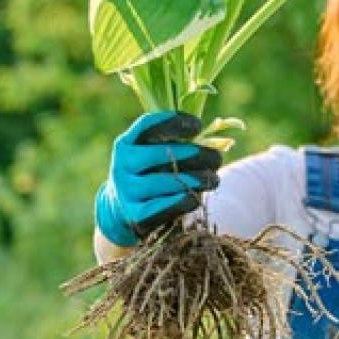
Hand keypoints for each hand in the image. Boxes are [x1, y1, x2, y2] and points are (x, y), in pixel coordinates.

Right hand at [95, 110, 222, 246]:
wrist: (123, 211)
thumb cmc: (150, 174)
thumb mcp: (153, 154)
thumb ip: (174, 143)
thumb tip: (211, 139)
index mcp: (126, 144)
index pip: (147, 126)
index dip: (174, 122)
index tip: (197, 125)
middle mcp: (122, 166)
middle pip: (159, 154)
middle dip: (194, 154)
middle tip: (217, 158)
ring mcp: (126, 191)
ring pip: (163, 182)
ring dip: (195, 179)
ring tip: (213, 179)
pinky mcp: (135, 216)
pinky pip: (162, 208)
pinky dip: (182, 202)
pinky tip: (196, 199)